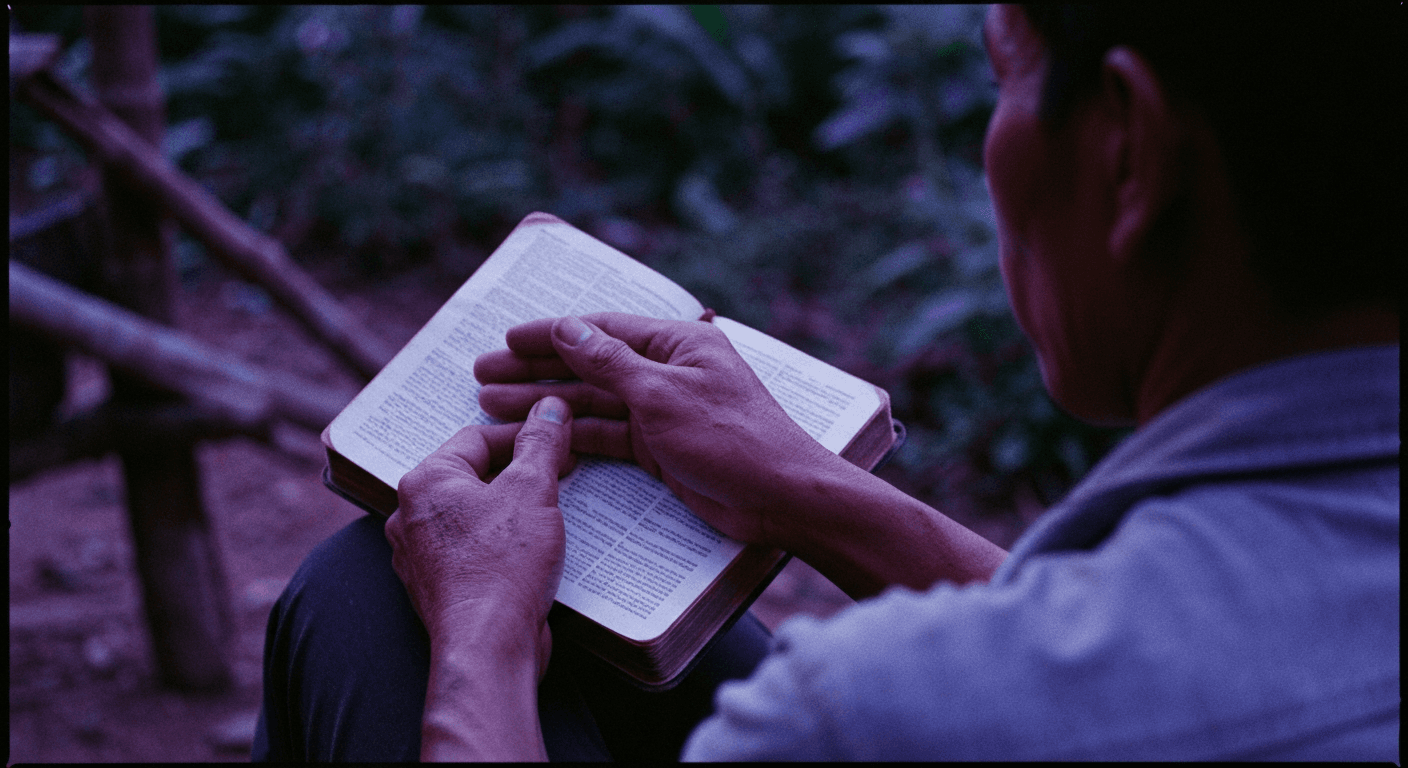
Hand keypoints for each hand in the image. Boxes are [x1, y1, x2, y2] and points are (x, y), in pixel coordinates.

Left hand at [385, 396, 572, 678]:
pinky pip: (471, 551)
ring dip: (511, 511)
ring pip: (472, 516)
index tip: (559, 441)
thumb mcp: (533, 490)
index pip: (477, 438)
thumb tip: (549, 407)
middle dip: (519, 474)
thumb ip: (541, 443)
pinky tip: (532, 552)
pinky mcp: (437, 589)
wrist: (488, 647)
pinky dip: (500, 545)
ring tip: (550, 513)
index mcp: (425, 481)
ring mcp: (419, 556)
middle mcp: (410, 516)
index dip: (524, 435)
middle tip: (560, 475)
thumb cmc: (502, 566)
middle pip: (473, 476)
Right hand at [473, 312, 840, 545]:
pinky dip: (571, 436)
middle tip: (482, 375)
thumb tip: (568, 328)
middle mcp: (667, 370)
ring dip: (544, 405)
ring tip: (490, 407)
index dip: (549, 334)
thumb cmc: (733, 439)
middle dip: (535, 369)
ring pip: (591, 403)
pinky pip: (606, 435)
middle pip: (589, 364)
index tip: (506, 339)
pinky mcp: (660, 448)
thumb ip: (610, 362)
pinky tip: (534, 437)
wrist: (781, 498)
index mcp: (676, 343)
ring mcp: (662, 410)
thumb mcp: (663, 395)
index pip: (600, 329)